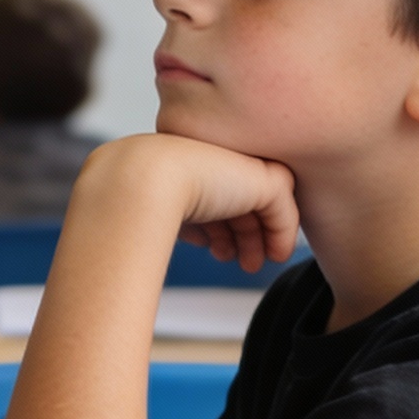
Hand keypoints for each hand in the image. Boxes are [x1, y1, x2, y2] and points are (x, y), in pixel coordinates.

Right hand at [84, 133, 299, 272]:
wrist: (143, 180)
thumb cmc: (136, 195)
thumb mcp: (161, 203)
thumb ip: (182, 211)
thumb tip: (197, 233)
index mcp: (191, 154)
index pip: (214, 187)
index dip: (218, 222)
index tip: (213, 248)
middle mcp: (218, 153)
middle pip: (240, 196)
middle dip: (242, 233)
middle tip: (243, 262)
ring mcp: (244, 162)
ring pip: (262, 204)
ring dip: (257, 238)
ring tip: (250, 264)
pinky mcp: (266, 179)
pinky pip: (283, 212)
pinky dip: (282, 236)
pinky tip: (276, 256)